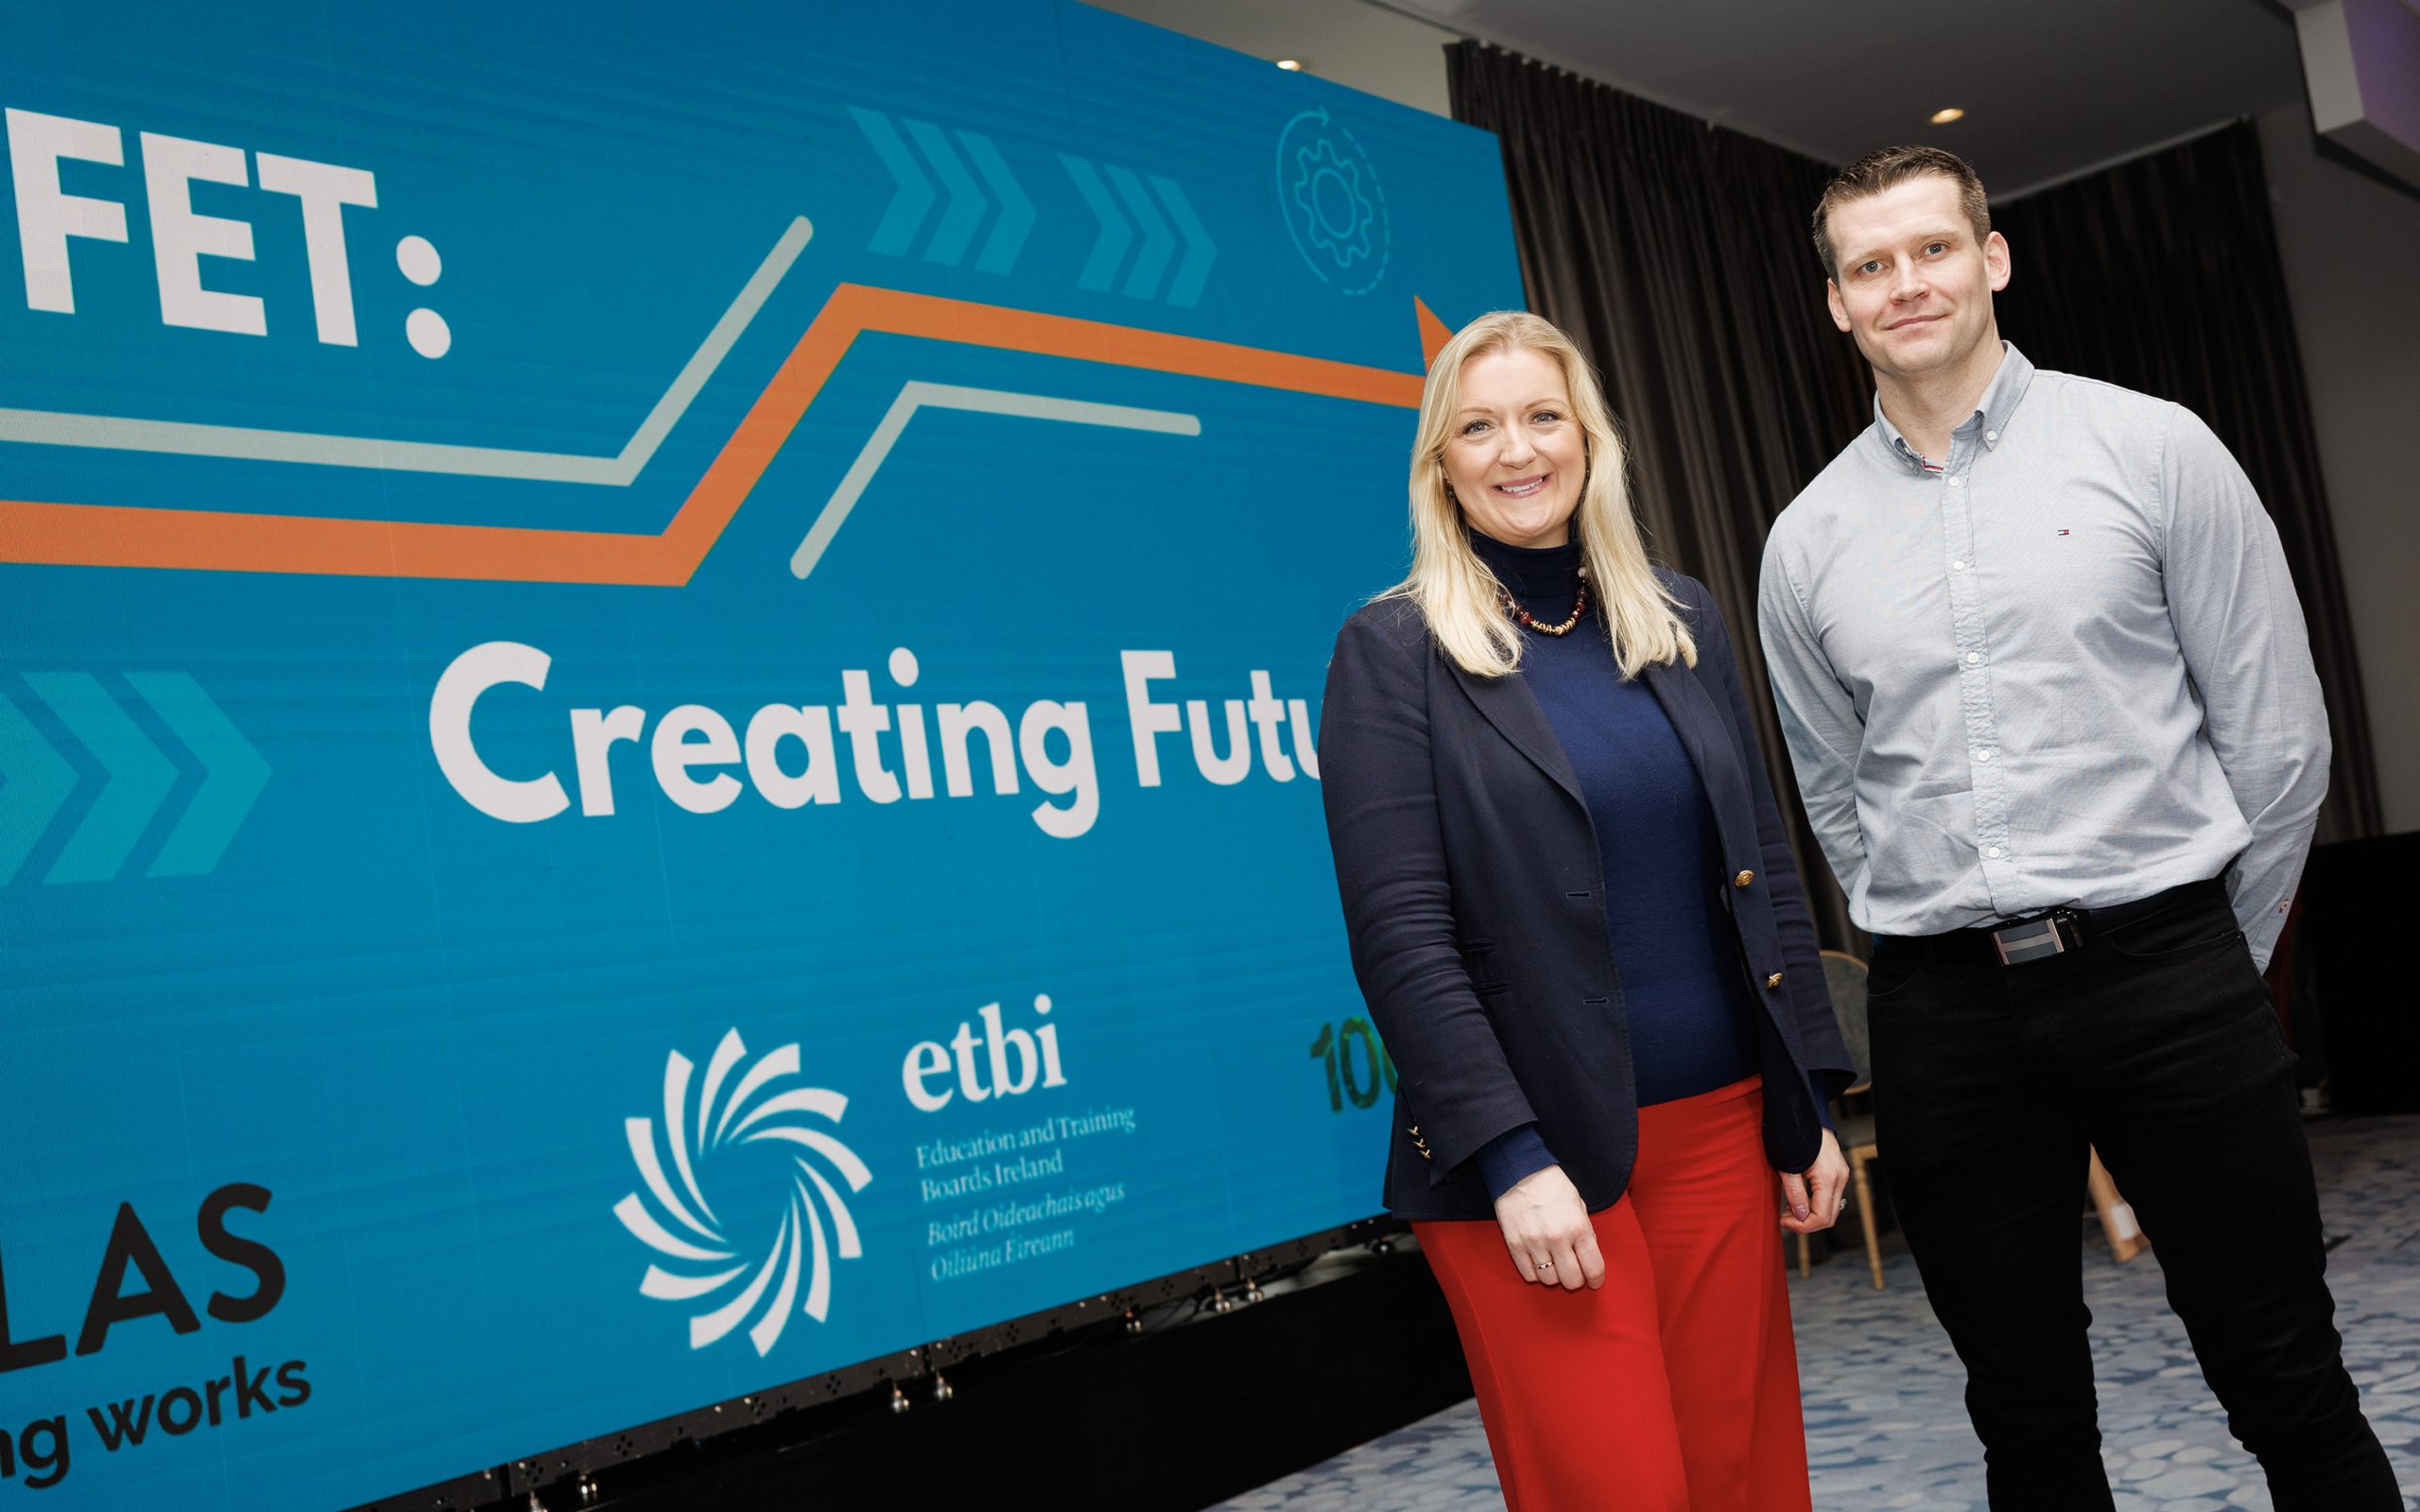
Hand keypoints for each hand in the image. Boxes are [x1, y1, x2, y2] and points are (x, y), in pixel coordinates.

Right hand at [1492, 1164, 1604, 1290]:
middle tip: (1574, 1272)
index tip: (1595, 1281)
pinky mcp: (1514, 1244)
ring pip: (1550, 1280)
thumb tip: (1588, 1255)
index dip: (1596, 1280)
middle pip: (1572, 1280)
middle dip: (1576, 1280)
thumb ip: (1585, 1231)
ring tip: (1554, 1263)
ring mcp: (1534, 1243)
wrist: (1520, 1170)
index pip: (1593, 1268)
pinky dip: (1536, 1273)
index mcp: (1578, 1227)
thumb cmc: (1552, 1185)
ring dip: (1555, 1275)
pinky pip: (1529, 1274)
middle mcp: (1557, 1238)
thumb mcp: (1578, 1204)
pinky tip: (1539, 1261)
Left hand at [1780, 1129, 1848, 1234]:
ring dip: (1811, 1214)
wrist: (1805, 1110)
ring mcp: (1842, 1174)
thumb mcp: (1787, 1166)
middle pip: (1829, 1217)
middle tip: (1785, 1218)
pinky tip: (1799, 1198)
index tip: (1784, 1221)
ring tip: (1789, 1209)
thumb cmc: (1793, 1134)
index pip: (1821, 1217)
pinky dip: (1815, 1204)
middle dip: (1806, 1223)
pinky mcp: (1838, 1171)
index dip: (1802, 1226)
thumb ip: (1795, 1193)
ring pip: (1831, 1208)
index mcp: (1829, 1178)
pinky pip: (1830, 1196)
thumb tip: (1800, 1217)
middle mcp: (1840, 1178)